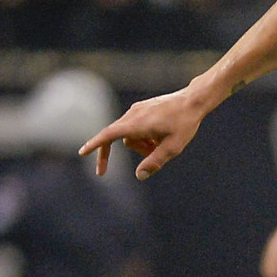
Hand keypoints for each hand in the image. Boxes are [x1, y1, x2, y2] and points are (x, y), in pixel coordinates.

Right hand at [80, 85, 208, 177]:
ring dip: (143, 144)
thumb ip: (155, 162)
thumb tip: (139, 176)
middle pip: (122, 140)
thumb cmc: (185, 123)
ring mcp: (136, 111)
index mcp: (136, 124)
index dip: (95, 145)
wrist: (194, 100)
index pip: (108, 136)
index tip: (82, 152)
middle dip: (137, 151)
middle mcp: (132, 115)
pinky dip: (145, 136)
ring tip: (163, 142)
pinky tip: (162, 135)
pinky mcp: (142, 109)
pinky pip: (136, 127)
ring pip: (131, 135)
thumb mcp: (173, 147)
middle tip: (157, 153)